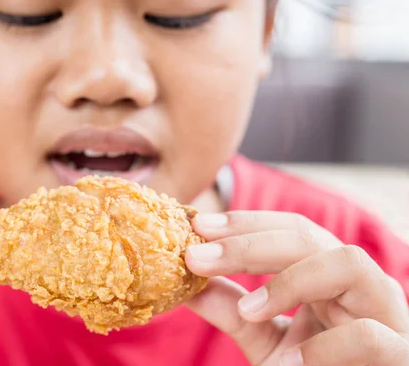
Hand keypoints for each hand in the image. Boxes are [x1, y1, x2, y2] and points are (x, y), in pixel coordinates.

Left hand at [185, 211, 408, 365]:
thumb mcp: (264, 337)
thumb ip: (231, 310)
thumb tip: (188, 283)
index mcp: (329, 274)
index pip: (290, 230)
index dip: (245, 224)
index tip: (198, 226)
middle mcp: (359, 283)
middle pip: (309, 238)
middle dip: (247, 244)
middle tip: (197, 256)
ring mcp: (385, 315)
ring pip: (349, 264)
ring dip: (290, 281)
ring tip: (248, 310)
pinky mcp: (398, 355)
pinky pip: (369, 336)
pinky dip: (325, 346)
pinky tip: (290, 362)